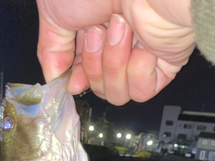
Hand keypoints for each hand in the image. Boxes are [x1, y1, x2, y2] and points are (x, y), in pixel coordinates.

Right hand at [37, 0, 195, 104]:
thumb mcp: (54, 12)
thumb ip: (50, 50)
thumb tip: (54, 78)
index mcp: (92, 30)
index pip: (83, 75)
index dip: (77, 80)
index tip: (73, 80)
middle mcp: (117, 42)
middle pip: (98, 88)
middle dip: (93, 65)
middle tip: (97, 33)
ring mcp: (140, 53)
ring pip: (118, 94)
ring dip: (114, 65)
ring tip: (121, 29)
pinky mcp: (164, 62)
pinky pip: (142, 91)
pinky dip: (138, 72)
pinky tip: (142, 45)